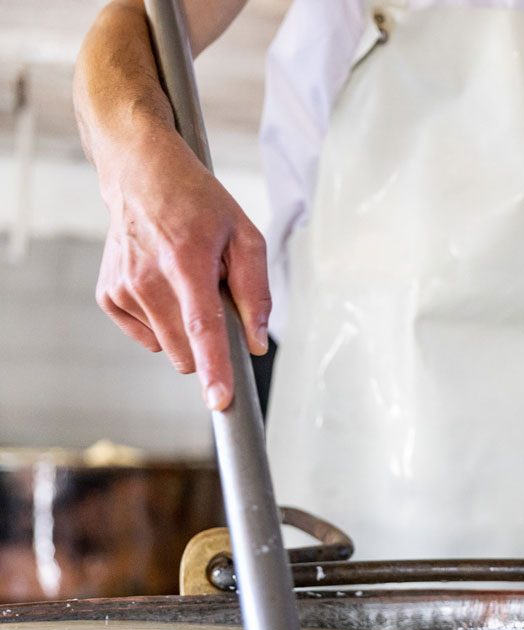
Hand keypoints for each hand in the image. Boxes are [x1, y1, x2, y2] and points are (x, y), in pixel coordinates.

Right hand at [94, 129, 269, 410]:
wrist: (142, 176)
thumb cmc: (199, 204)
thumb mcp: (245, 236)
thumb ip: (255, 292)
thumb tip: (256, 342)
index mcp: (187, 262)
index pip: (203, 327)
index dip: (215, 368)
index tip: (219, 400)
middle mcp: (148, 279)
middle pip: (188, 350)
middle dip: (210, 339)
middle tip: (213, 295)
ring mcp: (123, 289)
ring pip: (170, 347)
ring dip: (186, 328)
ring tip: (186, 282)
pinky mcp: (109, 297)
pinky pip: (149, 337)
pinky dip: (163, 321)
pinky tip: (164, 286)